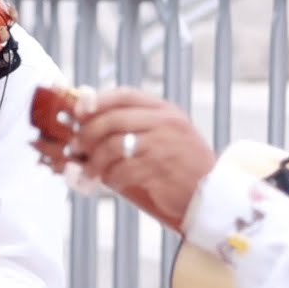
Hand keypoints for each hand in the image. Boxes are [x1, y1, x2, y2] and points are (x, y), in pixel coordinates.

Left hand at [65, 87, 216, 230]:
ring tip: (90, 171)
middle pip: (113, 120)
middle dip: (88, 134)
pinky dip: (111, 177)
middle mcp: (165, 123)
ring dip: (95, 161)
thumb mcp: (165, 134)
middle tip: (76, 147)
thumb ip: (135, 124)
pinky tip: (112, 181)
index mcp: (165, 110)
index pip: (125, 95)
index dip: (98, 101)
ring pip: (113, 146)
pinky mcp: (160, 171)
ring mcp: (163, 146)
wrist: (212, 192)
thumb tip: (90, 119)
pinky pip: (123, 170)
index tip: (79, 112)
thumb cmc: (182, 164)